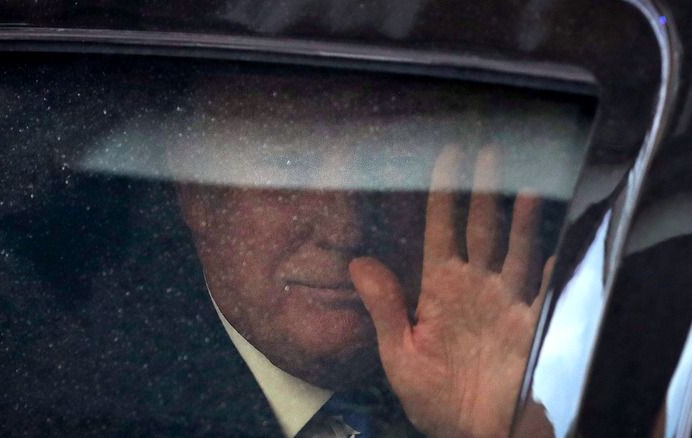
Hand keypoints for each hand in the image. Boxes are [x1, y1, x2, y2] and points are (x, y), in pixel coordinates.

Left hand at [350, 145, 553, 437]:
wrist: (475, 434)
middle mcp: (477, 286)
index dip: (444, 193)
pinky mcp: (536, 323)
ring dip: (523, 215)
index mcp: (441, 288)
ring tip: (527, 181)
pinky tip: (559, 240)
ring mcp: (509, 301)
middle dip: (486, 188)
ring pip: (518, 246)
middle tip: (490, 149)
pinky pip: (548, 286)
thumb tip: (356, 263)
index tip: (446, 156)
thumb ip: (384, 308)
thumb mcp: (401, 355)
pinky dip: (555, 264)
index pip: (441, 228)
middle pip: (483, 227)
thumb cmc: (436, 400)